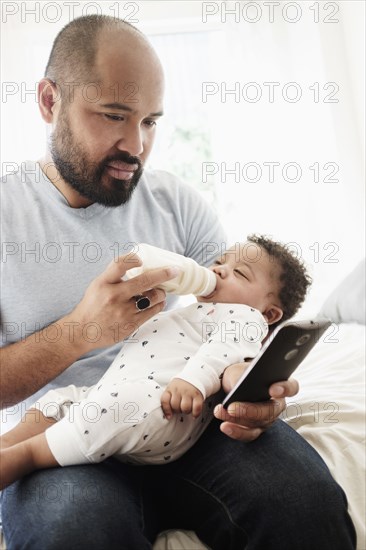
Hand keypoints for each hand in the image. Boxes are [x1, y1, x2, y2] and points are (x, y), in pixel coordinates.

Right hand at [63, 253, 179, 352]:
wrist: (82, 331)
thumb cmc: (92, 305)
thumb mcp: (97, 285)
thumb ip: (114, 274)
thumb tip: (136, 260)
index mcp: (103, 283)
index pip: (119, 264)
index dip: (133, 259)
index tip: (141, 259)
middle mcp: (114, 296)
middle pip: (144, 281)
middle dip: (164, 274)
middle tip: (175, 270)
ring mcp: (123, 311)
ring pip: (152, 298)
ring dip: (160, 292)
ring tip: (160, 291)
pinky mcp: (130, 324)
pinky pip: (152, 311)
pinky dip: (158, 305)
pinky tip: (158, 302)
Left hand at [161, 378, 203, 419]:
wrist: (194, 376)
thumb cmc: (181, 386)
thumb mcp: (171, 388)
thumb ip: (168, 399)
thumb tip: (167, 415)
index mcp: (171, 389)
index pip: (165, 400)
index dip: (166, 410)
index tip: (169, 416)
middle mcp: (179, 390)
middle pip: (175, 406)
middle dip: (177, 410)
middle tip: (180, 408)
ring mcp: (189, 392)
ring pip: (185, 408)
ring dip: (186, 411)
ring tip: (187, 409)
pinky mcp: (198, 396)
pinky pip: (196, 408)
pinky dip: (195, 413)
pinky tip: (194, 414)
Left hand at [214, 362, 298, 441]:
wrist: (231, 386)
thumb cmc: (239, 375)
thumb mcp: (238, 371)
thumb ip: (241, 378)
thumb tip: (237, 387)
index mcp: (279, 384)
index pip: (291, 387)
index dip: (285, 389)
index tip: (272, 389)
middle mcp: (277, 404)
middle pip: (270, 411)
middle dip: (250, 410)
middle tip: (232, 407)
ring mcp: (268, 419)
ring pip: (257, 423)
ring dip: (237, 420)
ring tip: (221, 412)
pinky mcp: (256, 429)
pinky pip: (249, 434)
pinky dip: (236, 431)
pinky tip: (224, 426)